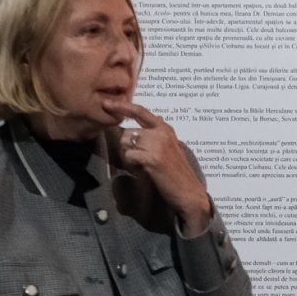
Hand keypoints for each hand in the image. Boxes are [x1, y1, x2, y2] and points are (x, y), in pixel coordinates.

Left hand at [114, 104, 212, 236]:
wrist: (189, 192)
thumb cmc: (178, 172)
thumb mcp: (173, 146)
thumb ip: (161, 132)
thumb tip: (158, 117)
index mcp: (165, 128)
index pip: (140, 111)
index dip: (122, 106)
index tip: (107, 103)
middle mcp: (161, 133)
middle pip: (128, 132)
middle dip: (128, 147)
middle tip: (140, 160)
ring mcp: (157, 145)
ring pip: (126, 144)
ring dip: (130, 157)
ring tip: (143, 166)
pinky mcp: (152, 158)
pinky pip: (129, 156)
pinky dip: (132, 166)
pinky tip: (144, 171)